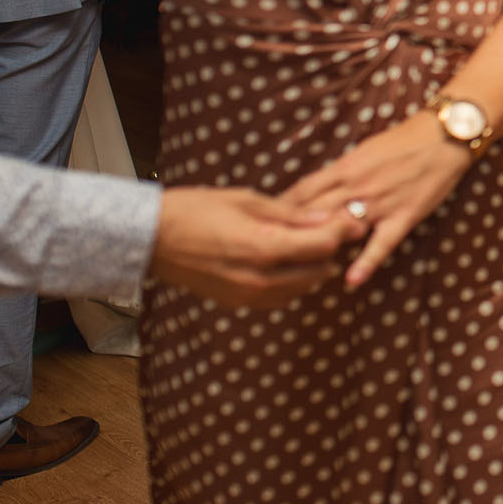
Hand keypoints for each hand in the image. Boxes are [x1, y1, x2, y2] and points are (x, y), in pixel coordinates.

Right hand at [148, 188, 363, 307]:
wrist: (151, 238)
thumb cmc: (197, 209)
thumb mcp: (248, 201)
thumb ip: (291, 215)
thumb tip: (328, 220)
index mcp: (264, 247)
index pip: (322, 246)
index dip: (342, 232)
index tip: (352, 220)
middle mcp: (259, 278)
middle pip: (318, 270)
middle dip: (331, 250)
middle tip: (333, 230)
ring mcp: (248, 294)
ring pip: (302, 288)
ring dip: (313, 268)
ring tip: (309, 244)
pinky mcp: (237, 302)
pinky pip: (280, 297)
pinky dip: (292, 282)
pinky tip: (286, 263)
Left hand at [282, 113, 472, 287]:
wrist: (444, 136)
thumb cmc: (404, 140)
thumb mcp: (364, 149)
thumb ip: (341, 171)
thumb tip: (318, 188)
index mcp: (345, 168)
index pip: (303, 191)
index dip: (280, 210)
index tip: (263, 224)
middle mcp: (356, 187)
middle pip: (314, 213)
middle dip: (290, 232)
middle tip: (268, 252)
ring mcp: (379, 204)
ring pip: (341, 229)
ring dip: (320, 248)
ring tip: (298, 269)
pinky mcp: (403, 216)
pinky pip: (381, 243)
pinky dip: (366, 262)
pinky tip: (351, 280)